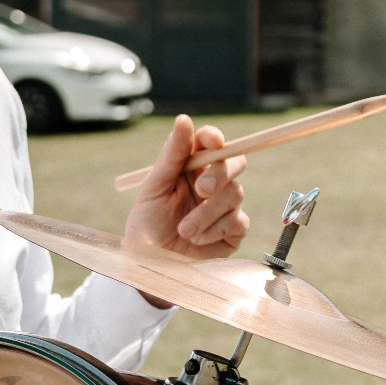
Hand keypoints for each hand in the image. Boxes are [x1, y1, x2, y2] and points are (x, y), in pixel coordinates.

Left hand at [123, 115, 247, 262]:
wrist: (151, 265)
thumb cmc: (147, 225)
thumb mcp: (153, 188)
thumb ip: (171, 155)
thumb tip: (184, 119)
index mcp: (190, 167)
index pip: (210, 143)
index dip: (214, 137)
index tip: (212, 140)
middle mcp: (210, 183)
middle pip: (234, 162)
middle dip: (219, 174)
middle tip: (202, 189)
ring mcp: (224, 206)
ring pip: (235, 193)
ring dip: (207, 212)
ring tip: (184, 230)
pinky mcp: (233, 230)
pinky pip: (238, 220)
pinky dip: (215, 230)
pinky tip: (196, 240)